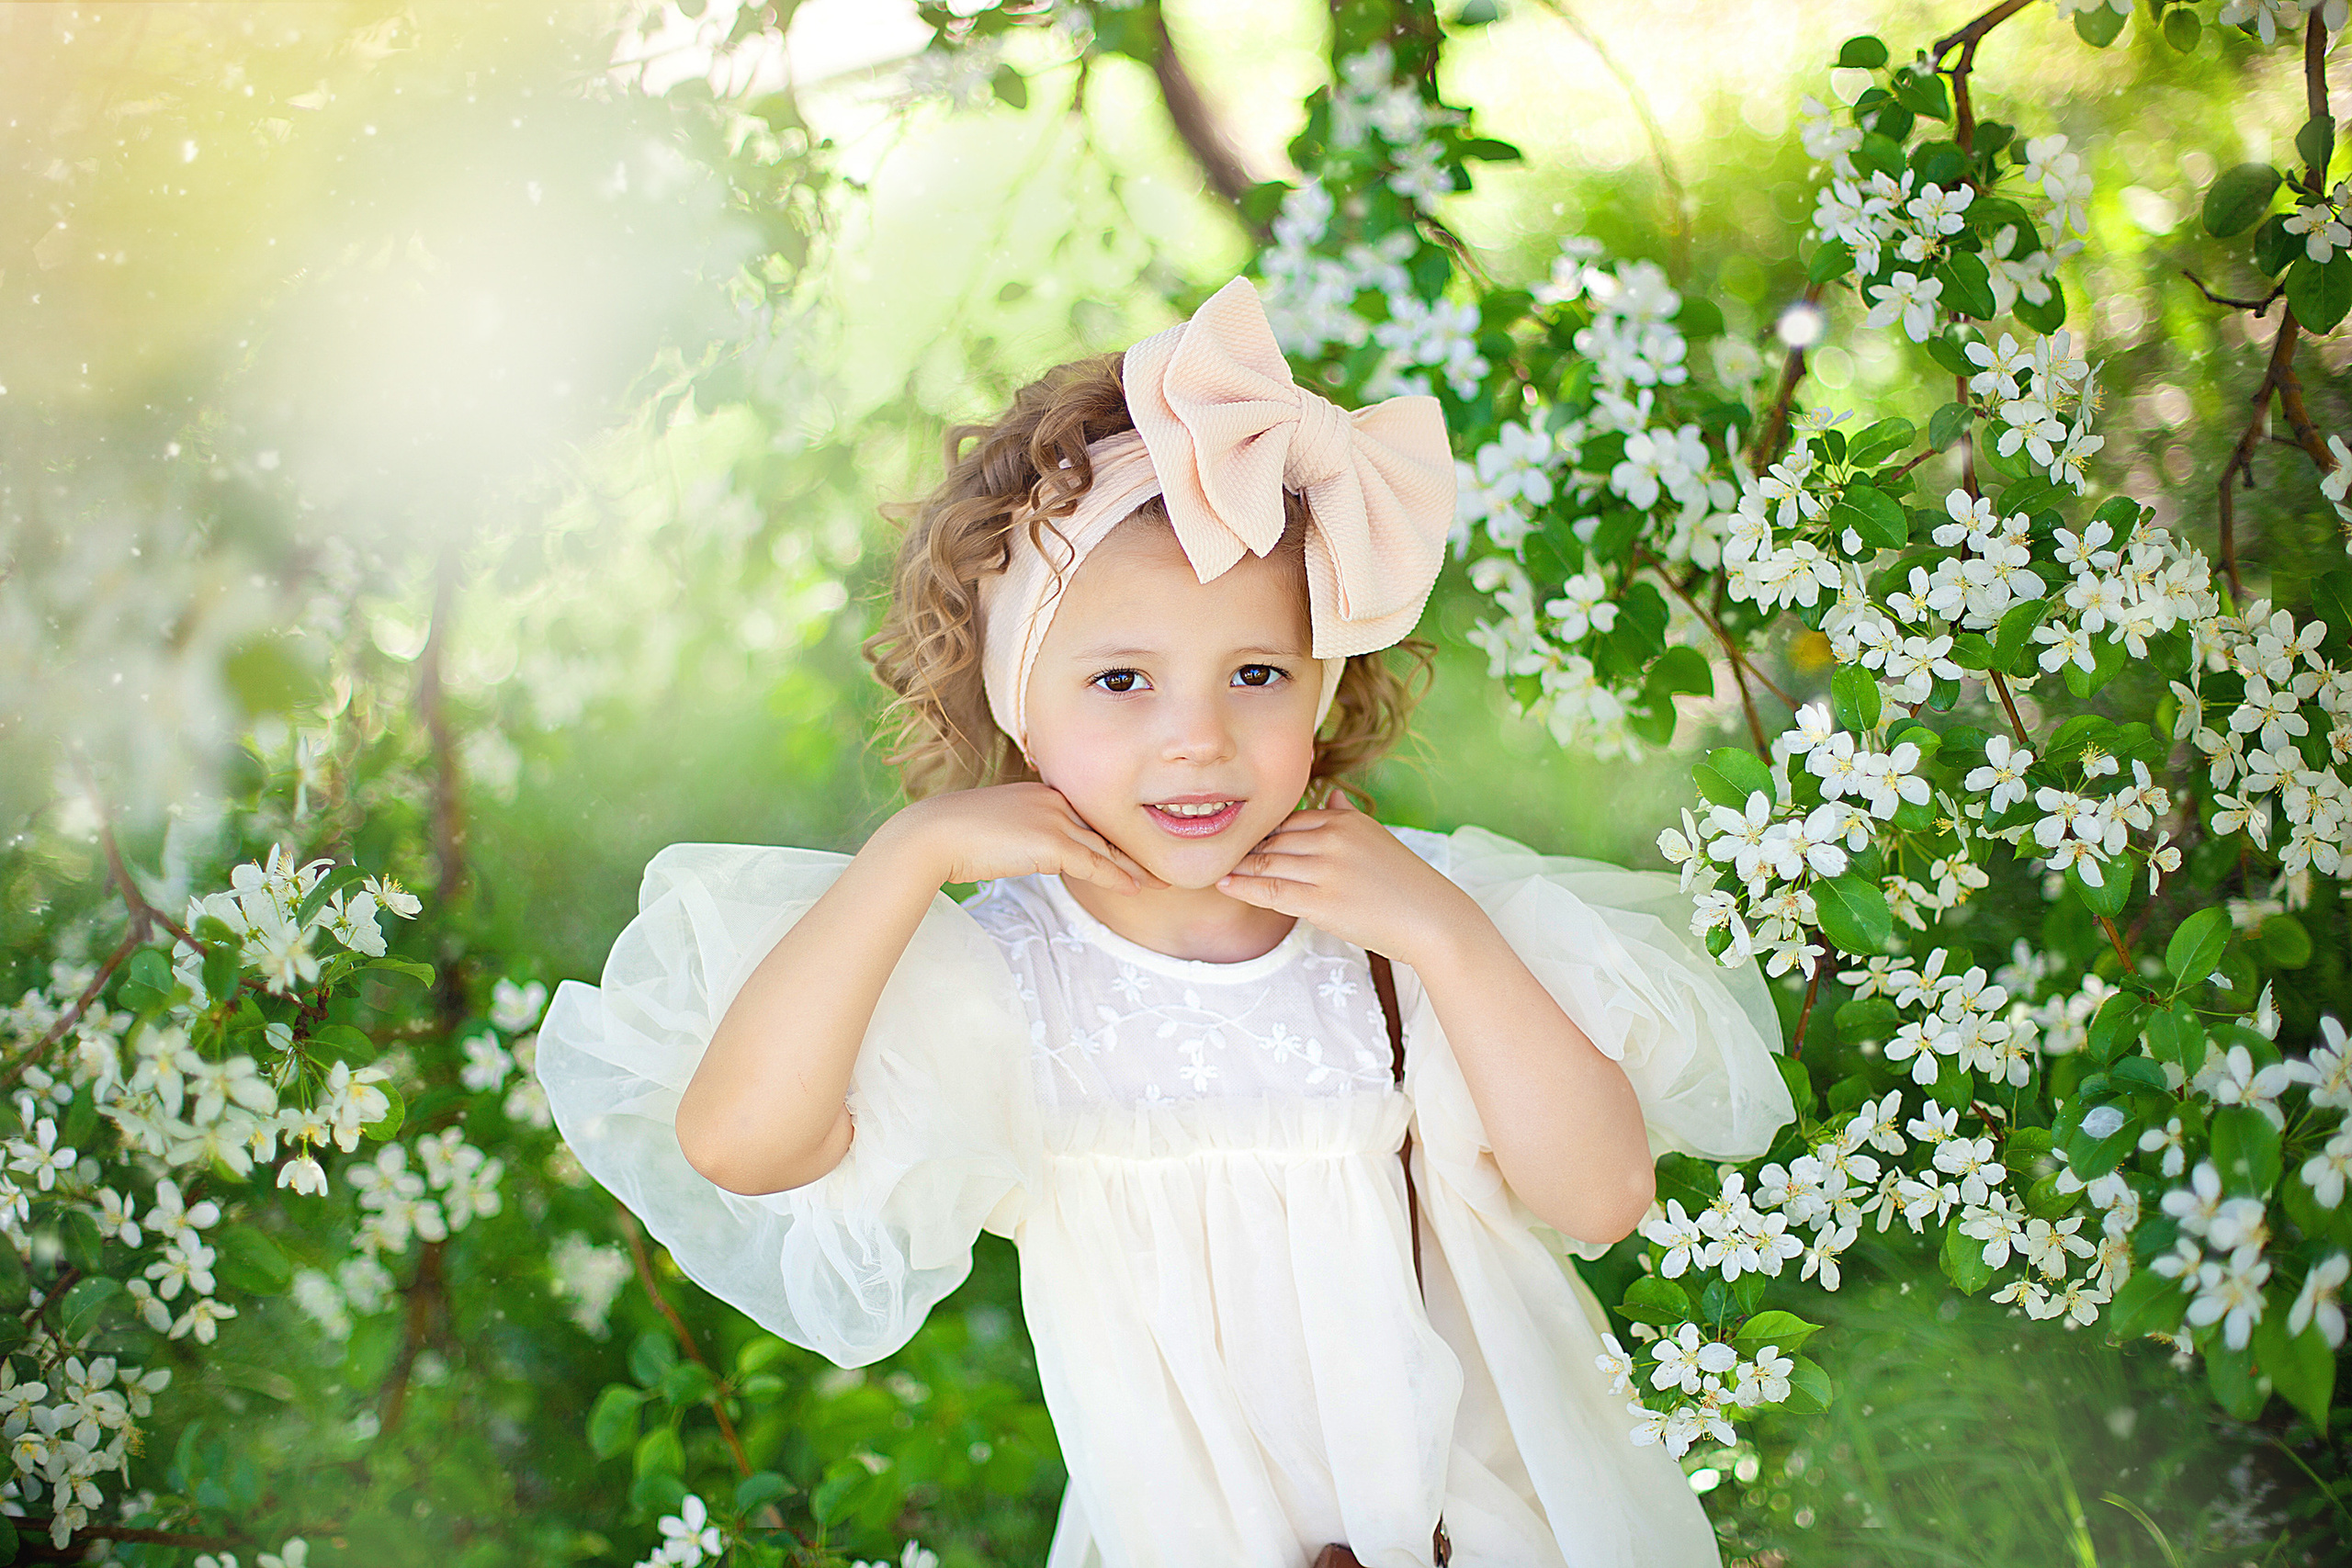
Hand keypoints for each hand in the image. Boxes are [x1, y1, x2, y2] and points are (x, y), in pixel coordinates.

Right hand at [887, 782, 1169, 894]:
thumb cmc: (955, 834)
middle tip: (1163, 863)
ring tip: (1162, 881)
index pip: (1088, 817)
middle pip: (1104, 830)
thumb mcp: (997, 826)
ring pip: (1105, 848)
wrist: (933, 834)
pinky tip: (1136, 888)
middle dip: (1135, 849)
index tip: (1134, 849)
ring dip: (1136, 867)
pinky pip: (1094, 865)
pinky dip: (1118, 878)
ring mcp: (1055, 818)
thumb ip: (1022, 833)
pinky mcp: (1051, 842)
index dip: (1113, 837)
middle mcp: (1055, 799)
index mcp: (1044, 792)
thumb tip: (1031, 852)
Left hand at [1215, 791, 1481, 964]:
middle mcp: (1333, 837)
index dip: (1263, 835)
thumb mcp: (1377, 838)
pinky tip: (1226, 885)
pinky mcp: (1321, 899)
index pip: (1289, 821)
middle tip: (1219, 855)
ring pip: (1267, 863)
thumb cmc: (1404, 884)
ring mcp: (1325, 868)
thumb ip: (1349, 816)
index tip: (1243, 843)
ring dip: (1240, 867)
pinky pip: (1270, 890)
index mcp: (1344, 819)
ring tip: (1215, 869)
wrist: (1433, 920)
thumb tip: (1333, 795)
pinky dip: (1244, 887)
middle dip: (1246, 849)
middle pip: (1273, 840)